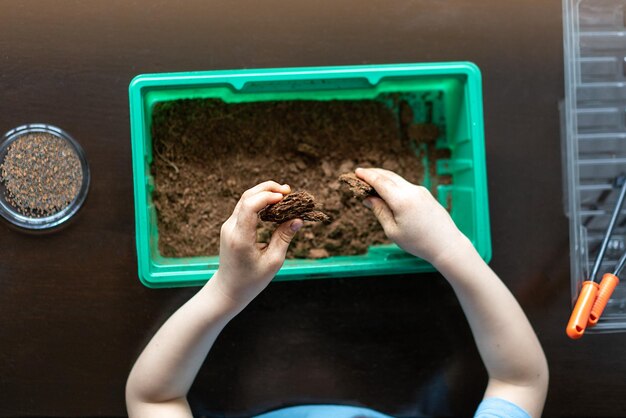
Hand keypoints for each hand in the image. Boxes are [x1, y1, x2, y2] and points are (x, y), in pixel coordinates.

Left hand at [212, 181, 302, 305]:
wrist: (229, 289)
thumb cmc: (252, 280)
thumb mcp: (273, 261)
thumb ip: (284, 237)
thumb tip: (298, 218)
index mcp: (240, 238)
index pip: (250, 206)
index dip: (268, 196)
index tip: (285, 197)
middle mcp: (231, 228)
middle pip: (247, 197)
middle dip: (268, 189)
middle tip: (289, 190)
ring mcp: (228, 226)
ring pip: (245, 199)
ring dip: (264, 193)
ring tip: (284, 195)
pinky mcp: (231, 227)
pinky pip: (245, 207)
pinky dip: (260, 202)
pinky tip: (274, 204)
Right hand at [355, 167, 465, 264]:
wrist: (447, 245)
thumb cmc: (418, 242)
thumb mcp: (392, 231)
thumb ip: (379, 211)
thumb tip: (368, 198)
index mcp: (401, 200)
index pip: (380, 182)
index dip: (366, 176)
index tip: (356, 172)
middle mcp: (412, 190)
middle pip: (388, 176)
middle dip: (373, 173)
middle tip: (360, 174)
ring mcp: (420, 191)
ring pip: (397, 179)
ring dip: (383, 177)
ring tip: (371, 180)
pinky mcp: (425, 194)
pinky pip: (405, 185)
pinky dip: (393, 183)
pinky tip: (387, 189)